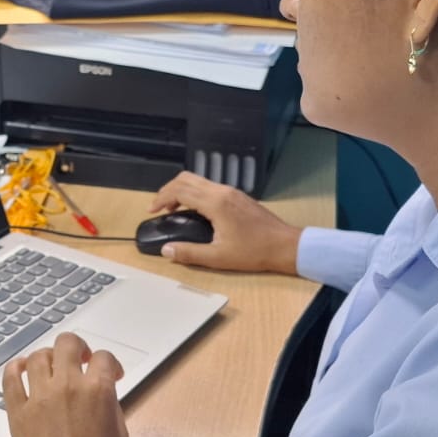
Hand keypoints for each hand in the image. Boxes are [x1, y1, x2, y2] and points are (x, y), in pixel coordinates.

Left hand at [3, 333, 127, 436]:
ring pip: (39, 356)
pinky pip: (10, 379)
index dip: (110, 363)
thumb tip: (100, 391)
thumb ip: (108, 403)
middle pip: (68, 344)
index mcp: (98, 390)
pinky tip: (22, 369)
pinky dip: (16, 368)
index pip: (103, 358)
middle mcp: (67, 387)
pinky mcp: (17, 414)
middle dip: (78, 348)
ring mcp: (38, 399)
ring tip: (53, 368)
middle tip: (81, 360)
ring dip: (49, 357)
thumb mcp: (120, 433)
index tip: (111, 373)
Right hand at [148, 171, 301, 273]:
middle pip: (186, 179)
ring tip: (173, 208)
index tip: (152, 210)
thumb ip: (189, 253)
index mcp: (215, 204)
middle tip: (159, 207)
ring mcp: (231, 192)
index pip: (180, 191)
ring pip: (198, 180)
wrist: (285, 246)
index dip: (161, 198)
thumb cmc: (254, 252)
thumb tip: (166, 251)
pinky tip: (195, 209)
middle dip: (168, 190)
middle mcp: (222, 192)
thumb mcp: (218, 257)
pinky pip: (209, 186)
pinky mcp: (238, 196)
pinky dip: (195, 192)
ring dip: (182, 190)